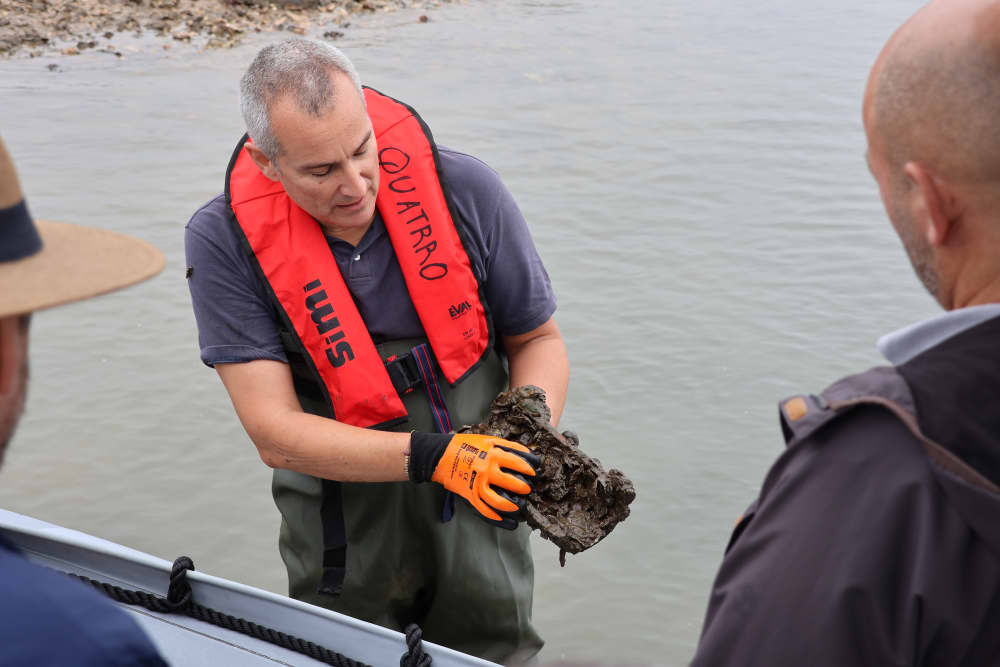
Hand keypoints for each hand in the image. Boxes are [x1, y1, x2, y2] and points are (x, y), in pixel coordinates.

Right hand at [408, 432, 539, 528]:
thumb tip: (526, 453)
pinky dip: (496, 517)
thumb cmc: (464, 445)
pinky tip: (505, 520)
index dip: (529, 469)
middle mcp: (487, 470)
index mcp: (493, 454)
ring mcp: (477, 484)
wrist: (440, 455)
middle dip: (523, 488)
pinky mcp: (469, 495)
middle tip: (527, 490)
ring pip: (499, 501)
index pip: (517, 463)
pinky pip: (484, 510)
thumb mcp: (487, 439)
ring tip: (518, 507)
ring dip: (512, 506)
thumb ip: (507, 445)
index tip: (534, 473)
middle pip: (511, 483)